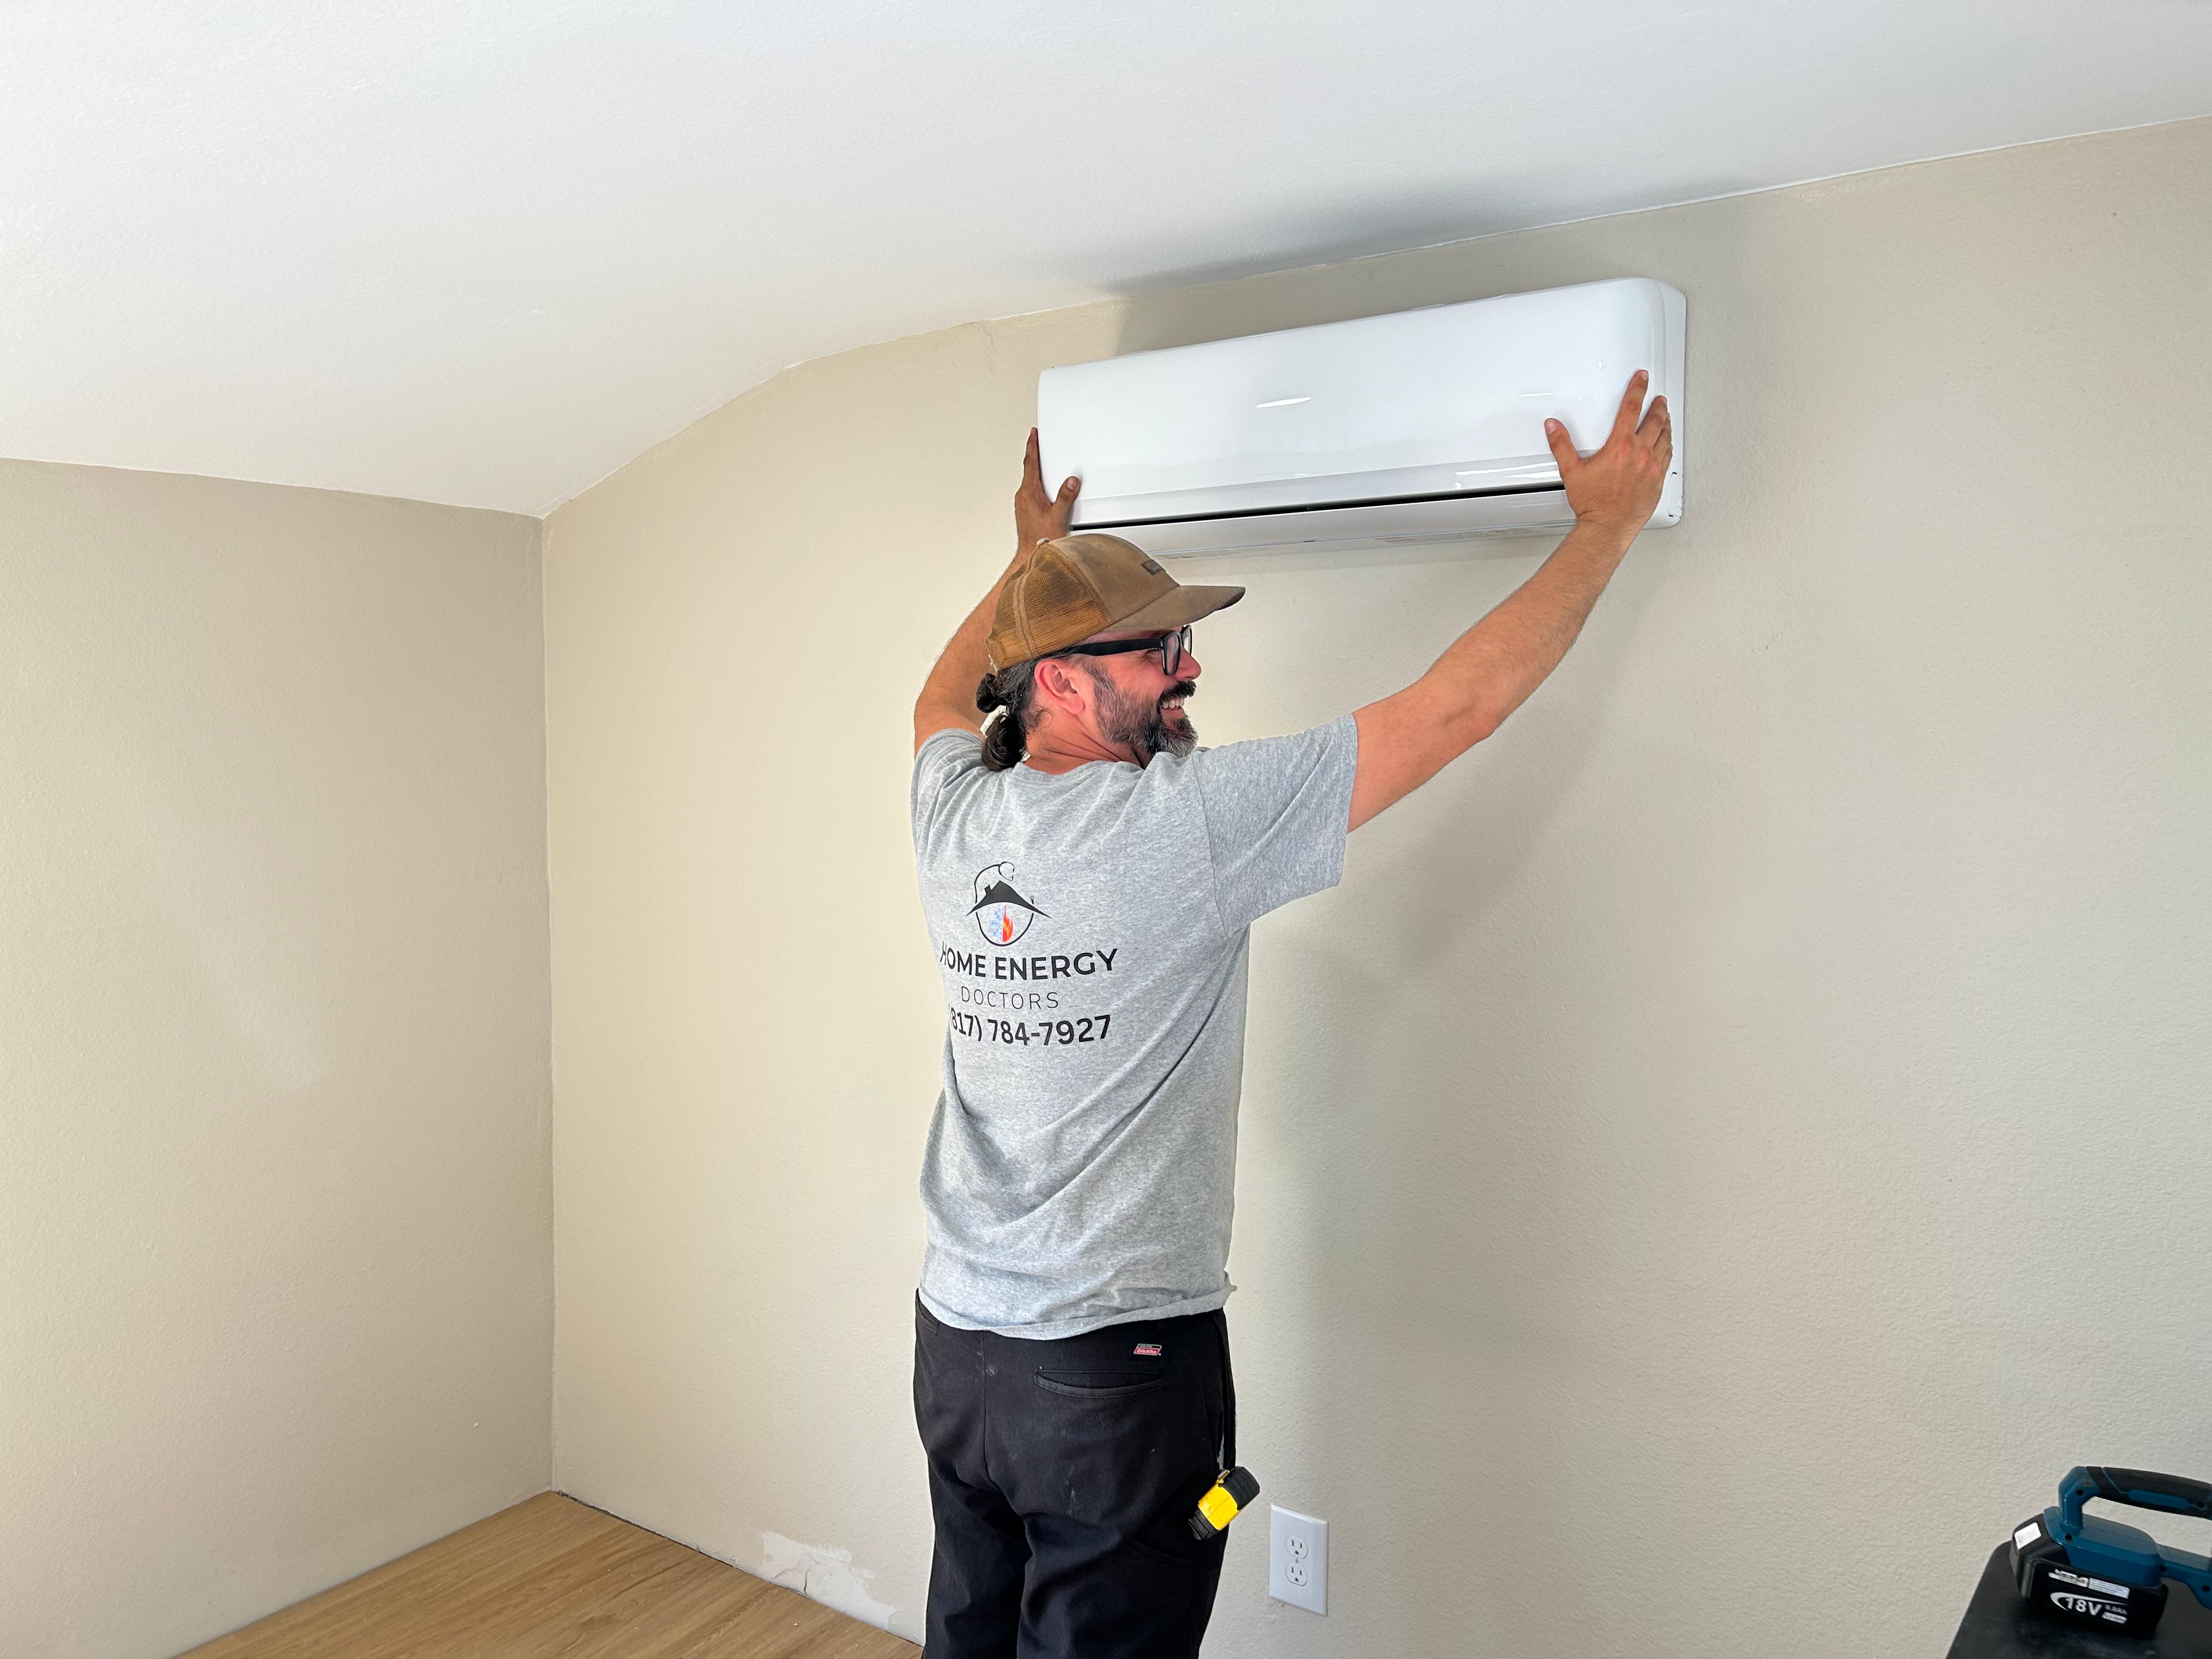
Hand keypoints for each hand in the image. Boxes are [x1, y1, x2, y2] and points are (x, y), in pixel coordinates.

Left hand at [1014, 428, 1079, 550]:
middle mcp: (1023, 496)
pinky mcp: (1024, 509)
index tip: (1033, 434)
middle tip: (1035, 439)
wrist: (1031, 555)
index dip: (1032, 446)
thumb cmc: (1041, 540)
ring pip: (1029, 479)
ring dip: (1034, 467)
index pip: (1030, 464)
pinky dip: (1035, 481)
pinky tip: (1041, 483)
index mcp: (1029, 493)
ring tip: (1039, 457)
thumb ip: (1065, 497)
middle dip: (1033, 453)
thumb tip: (1070, 481)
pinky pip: (1030, 489)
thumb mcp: (1058, 517)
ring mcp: (1022, 503)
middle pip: (1028, 469)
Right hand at [1544, 372, 1671, 532]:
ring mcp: (1652, 467)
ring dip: (1666, 423)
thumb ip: (1562, 445)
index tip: (1642, 379)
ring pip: (1665, 437)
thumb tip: (1554, 427)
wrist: (1608, 527)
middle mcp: (1640, 454)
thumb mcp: (1572, 471)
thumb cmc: (1593, 503)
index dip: (1637, 389)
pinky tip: (1666, 443)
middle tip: (1658, 398)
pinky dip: (1668, 444)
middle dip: (1657, 405)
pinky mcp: (1659, 480)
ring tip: (1665, 416)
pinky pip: (1668, 456)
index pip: (1631, 408)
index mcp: (1620, 447)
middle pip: (1655, 420)